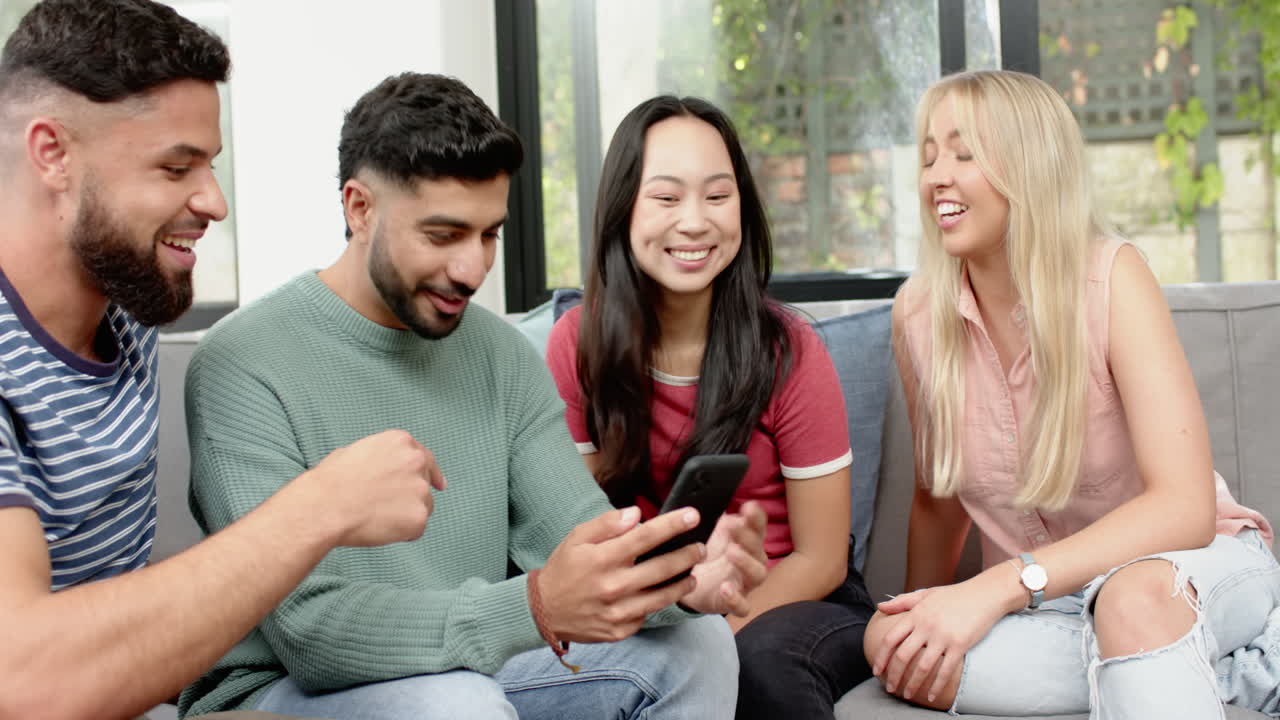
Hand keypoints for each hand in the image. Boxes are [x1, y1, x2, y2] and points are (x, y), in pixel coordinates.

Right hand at [299, 430, 445, 546]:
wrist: (324, 507)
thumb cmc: (330, 483)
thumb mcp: (354, 452)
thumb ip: (379, 457)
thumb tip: (381, 467)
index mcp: (401, 442)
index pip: (425, 457)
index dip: (432, 473)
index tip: (440, 485)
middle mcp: (416, 461)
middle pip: (426, 484)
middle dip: (413, 496)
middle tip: (391, 509)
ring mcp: (420, 489)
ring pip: (423, 508)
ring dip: (406, 514)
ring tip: (376, 517)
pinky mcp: (419, 517)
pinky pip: (416, 530)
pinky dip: (403, 534)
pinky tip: (380, 529)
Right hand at [536, 506, 706, 643]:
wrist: (543, 611)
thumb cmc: (563, 570)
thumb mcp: (576, 538)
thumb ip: (607, 523)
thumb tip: (637, 514)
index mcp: (603, 559)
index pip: (646, 537)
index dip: (673, 525)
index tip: (693, 516)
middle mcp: (613, 586)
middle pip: (662, 567)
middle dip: (688, 555)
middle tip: (701, 548)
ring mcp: (618, 612)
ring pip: (662, 596)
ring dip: (682, 583)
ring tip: (691, 574)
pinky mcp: (620, 630)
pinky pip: (647, 615)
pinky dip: (658, 603)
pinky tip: (663, 594)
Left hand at [681, 501, 768, 615]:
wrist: (692, 585)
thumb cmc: (708, 554)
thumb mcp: (711, 531)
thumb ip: (716, 516)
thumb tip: (714, 495)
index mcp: (746, 542)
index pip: (758, 527)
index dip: (756, 517)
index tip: (749, 506)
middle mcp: (751, 562)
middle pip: (759, 548)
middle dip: (749, 537)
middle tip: (735, 526)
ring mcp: (744, 584)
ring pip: (758, 575)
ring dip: (747, 562)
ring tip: (732, 552)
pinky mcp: (733, 604)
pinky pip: (742, 606)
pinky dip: (736, 599)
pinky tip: (726, 588)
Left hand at [872, 575, 1015, 703]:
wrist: (985, 594)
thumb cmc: (954, 595)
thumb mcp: (925, 594)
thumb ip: (902, 602)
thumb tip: (879, 607)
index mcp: (915, 614)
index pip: (891, 639)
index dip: (881, 657)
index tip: (876, 670)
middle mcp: (926, 626)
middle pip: (903, 656)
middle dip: (894, 675)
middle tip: (890, 688)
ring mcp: (943, 636)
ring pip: (923, 667)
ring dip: (913, 684)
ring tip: (907, 695)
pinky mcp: (960, 645)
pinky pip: (946, 670)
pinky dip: (937, 686)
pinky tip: (932, 696)